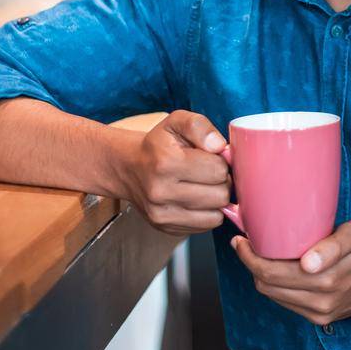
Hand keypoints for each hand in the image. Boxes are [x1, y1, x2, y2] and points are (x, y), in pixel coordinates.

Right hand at [115, 109, 230, 235]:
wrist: (128, 167)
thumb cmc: (158, 144)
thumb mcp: (176, 122)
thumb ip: (200, 126)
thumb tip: (220, 146)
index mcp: (166, 163)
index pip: (218, 170)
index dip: (222, 162)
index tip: (211, 158)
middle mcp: (161, 192)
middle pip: (220, 195)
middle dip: (222, 182)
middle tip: (210, 173)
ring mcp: (162, 214)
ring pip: (216, 215)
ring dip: (217, 200)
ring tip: (205, 186)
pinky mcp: (165, 227)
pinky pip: (205, 226)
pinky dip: (208, 213)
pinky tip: (197, 199)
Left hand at [233, 220, 350, 325]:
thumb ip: (331, 246)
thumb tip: (307, 263)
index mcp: (327, 279)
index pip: (272, 272)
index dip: (250, 257)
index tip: (240, 240)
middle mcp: (321, 301)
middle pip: (267, 285)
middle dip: (251, 264)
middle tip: (246, 244)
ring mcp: (319, 313)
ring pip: (273, 295)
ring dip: (261, 276)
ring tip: (260, 254)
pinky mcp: (319, 319)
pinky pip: (285, 303)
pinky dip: (276, 286)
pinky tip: (279, 270)